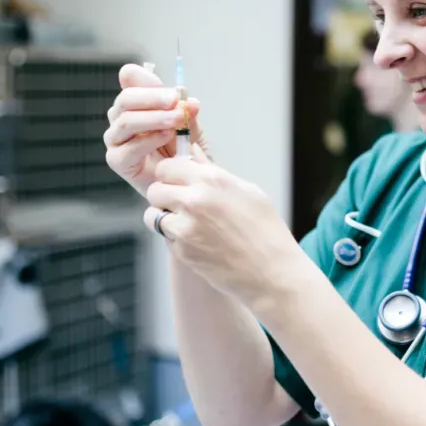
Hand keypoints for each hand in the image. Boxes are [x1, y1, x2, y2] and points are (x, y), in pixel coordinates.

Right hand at [105, 63, 209, 195]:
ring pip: (125, 121)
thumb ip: (186, 110)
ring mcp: (117, 140)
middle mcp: (121, 119)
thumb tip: (187, 96)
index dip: (145, 80)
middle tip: (175, 100)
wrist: (188, 181)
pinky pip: (128, 148)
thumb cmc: (184, 151)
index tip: (168, 87)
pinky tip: (166, 136)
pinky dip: (149, 140)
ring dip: (153, 118)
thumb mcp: (190, 125)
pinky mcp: (118, 161)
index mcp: (135, 104)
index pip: (130, 81)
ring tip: (176, 119)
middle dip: (152, 97)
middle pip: (125, 99)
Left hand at [143, 156, 303, 306]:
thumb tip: (192, 153)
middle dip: (164, 195)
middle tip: (180, 204)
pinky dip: (175, 239)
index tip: (178, 181)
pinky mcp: (182, 251)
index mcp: (213, 180)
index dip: (170, 173)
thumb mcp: (247, 191)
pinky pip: (165, 238)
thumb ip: (213, 171)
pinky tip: (198, 241)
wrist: (272, 272)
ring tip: (186, 223)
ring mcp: (186, 227)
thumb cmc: (266, 230)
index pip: (168, 166)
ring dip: (164, 218)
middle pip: (155, 189)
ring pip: (152, 215)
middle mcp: (195, 200)